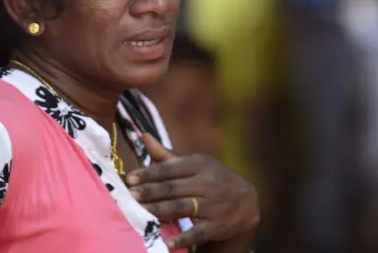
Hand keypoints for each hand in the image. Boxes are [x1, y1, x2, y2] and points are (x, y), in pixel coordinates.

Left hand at [126, 134, 259, 249]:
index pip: (171, 169)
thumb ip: (167, 155)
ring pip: (182, 207)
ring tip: (140, 213)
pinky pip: (197, 232)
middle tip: (130, 196)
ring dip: (159, 210)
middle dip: (150, 192)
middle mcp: (207, 183)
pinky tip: (167, 243)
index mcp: (200, 164)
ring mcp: (213, 205)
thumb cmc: (213, 179)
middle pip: (173, 188)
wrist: (247, 202)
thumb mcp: (195, 164)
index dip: (149, 173)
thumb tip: (143, 136)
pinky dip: (183, 237)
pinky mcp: (217, 226)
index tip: (130, 179)